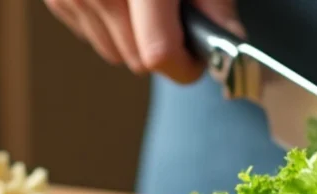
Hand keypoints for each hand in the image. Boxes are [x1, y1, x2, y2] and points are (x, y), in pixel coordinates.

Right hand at [44, 0, 242, 82]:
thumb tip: (227, 33)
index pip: (158, 52)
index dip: (185, 65)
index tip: (197, 60)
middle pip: (135, 59)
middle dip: (161, 48)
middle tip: (177, 18)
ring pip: (111, 51)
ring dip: (133, 37)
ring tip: (147, 0)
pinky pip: (88, 31)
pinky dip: (107, 20)